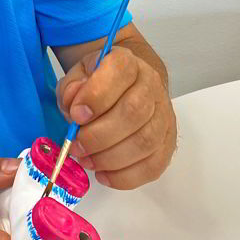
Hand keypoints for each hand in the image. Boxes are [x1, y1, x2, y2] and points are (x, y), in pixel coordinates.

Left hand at [56, 46, 176, 189]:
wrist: (127, 86)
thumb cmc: (99, 83)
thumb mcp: (78, 75)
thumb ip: (72, 87)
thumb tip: (74, 105)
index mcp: (128, 63)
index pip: (120, 72)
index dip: (96, 96)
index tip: (76, 114)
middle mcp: (151, 86)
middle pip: (134, 112)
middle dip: (99, 135)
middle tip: (76, 145)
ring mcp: (163, 115)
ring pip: (145, 141)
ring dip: (110, 158)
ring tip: (87, 160)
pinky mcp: (167, 142)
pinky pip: (153, 166)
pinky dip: (125, 176)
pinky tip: (104, 173)